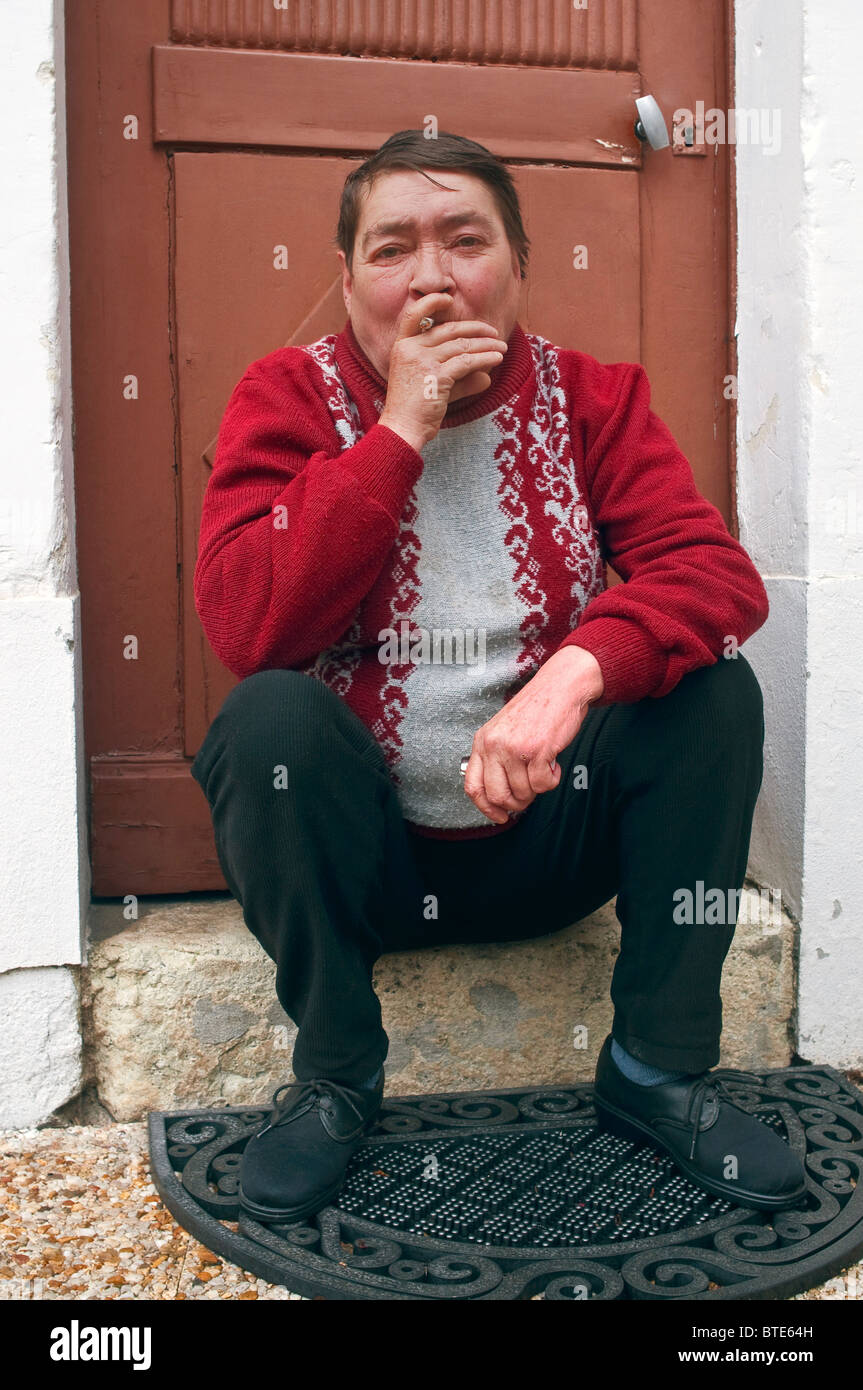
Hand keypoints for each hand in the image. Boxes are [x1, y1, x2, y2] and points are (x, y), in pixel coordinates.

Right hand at [378, 293, 508, 451]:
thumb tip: (486, 377)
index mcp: (402, 346)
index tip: (448, 299)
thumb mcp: (436, 388)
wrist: (402, 429)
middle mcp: (410, 349)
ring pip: (462, 345)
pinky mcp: (436, 374)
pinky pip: (467, 361)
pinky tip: (497, 359)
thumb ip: (459, 379)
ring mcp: (422, 360)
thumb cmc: (415, 411)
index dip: (431, 303)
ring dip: (486, 345)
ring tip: (502, 349)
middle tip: (494, 333)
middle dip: (475, 329)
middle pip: (448, 330)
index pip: (413, 315)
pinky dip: (485, 359)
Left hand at [463, 647, 604, 824]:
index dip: (485, 807)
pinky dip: (552, 780)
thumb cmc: (536, 710)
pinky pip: (543, 785)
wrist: (560, 687)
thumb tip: (500, 796)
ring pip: (523, 792)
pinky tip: (553, 763)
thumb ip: (496, 758)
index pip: (473, 786)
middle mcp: (494, 745)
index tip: (499, 816)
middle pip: (497, 795)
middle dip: (515, 803)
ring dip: (537, 789)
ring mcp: (514, 748)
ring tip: (543, 768)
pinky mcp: (537, 750)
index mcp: (482, 741)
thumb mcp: (503, 731)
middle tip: (528, 796)